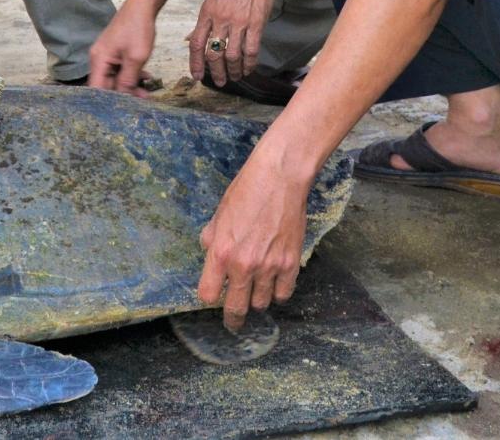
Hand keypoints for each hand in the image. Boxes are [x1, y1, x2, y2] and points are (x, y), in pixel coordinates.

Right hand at [89, 2, 157, 96]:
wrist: (143, 5)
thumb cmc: (138, 29)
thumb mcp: (136, 58)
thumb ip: (128, 80)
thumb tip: (124, 100)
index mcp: (98, 60)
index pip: (97, 89)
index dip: (108, 102)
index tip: (122, 111)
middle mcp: (98, 58)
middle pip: (106, 84)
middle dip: (123, 94)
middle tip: (142, 101)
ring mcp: (106, 55)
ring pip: (115, 78)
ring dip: (130, 85)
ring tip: (147, 92)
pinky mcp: (115, 52)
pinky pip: (120, 69)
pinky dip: (132, 75)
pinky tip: (146, 77)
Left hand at [188, 0, 296, 85]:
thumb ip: (204, 21)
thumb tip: (192, 39)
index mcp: (207, 13)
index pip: (196, 43)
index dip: (195, 63)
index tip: (196, 76)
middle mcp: (221, 19)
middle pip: (214, 54)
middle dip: (216, 72)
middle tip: (219, 82)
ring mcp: (239, 22)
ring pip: (232, 55)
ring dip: (233, 70)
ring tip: (235, 76)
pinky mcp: (256, 23)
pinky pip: (251, 49)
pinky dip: (250, 63)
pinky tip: (249, 68)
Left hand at [197, 147, 310, 330]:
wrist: (280, 178)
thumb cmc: (247, 191)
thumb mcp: (219, 214)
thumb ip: (212, 239)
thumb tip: (209, 253)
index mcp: (221, 253)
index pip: (208, 295)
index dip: (211, 297)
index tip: (214, 295)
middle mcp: (243, 265)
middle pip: (236, 308)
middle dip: (233, 318)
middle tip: (234, 322)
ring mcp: (269, 267)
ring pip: (261, 303)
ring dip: (257, 301)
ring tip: (256, 294)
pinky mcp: (290, 263)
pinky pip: (284, 293)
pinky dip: (279, 293)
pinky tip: (275, 286)